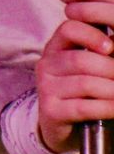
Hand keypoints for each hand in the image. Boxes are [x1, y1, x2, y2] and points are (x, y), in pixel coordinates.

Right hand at [34, 17, 113, 153]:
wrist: (64, 124)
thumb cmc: (84, 90)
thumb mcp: (90, 66)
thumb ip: (103, 52)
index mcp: (56, 47)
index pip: (68, 29)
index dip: (91, 36)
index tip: (110, 48)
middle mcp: (46, 65)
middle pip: (81, 60)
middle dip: (111, 69)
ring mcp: (46, 88)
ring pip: (85, 84)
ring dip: (112, 90)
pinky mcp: (51, 110)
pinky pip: (84, 107)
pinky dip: (107, 108)